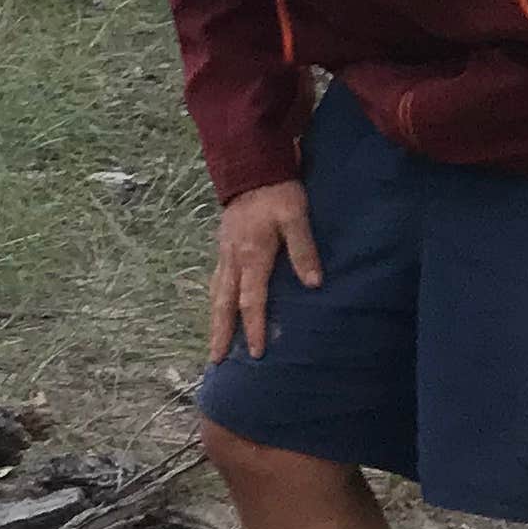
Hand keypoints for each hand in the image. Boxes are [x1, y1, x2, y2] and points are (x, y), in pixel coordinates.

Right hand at [208, 180, 320, 362]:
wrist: (251, 168)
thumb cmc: (278, 193)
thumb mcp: (296, 217)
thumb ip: (303, 250)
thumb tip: (313, 284)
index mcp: (251, 256)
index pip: (251, 300)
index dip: (253, 327)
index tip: (255, 352)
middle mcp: (233, 259)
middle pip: (223, 304)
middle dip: (220, 333)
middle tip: (215, 360)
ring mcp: (225, 253)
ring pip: (216, 293)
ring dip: (214, 320)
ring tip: (214, 342)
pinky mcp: (224, 247)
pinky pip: (216, 280)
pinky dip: (215, 299)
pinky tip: (218, 307)